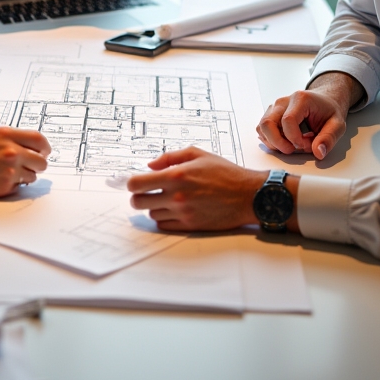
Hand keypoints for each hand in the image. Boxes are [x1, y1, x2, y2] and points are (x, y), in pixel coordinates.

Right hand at [0, 127, 51, 196]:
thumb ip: (13, 138)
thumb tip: (34, 146)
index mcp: (7, 135)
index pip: (39, 140)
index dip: (45, 147)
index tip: (44, 151)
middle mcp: (11, 151)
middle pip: (41, 161)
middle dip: (38, 164)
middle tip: (30, 165)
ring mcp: (9, 170)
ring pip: (33, 176)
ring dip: (26, 175)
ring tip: (9, 172)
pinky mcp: (5, 186)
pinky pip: (20, 186)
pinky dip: (14, 184)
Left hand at [127, 147, 262, 231]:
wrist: (247, 195)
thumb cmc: (224, 172)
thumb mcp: (197, 154)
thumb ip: (169, 157)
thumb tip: (149, 165)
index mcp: (176, 175)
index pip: (136, 184)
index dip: (132, 182)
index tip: (137, 181)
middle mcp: (176, 196)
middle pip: (138, 202)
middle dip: (138, 196)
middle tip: (147, 191)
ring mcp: (182, 213)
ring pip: (151, 213)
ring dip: (154, 206)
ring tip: (167, 198)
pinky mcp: (190, 225)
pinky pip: (164, 225)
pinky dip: (164, 217)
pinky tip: (173, 209)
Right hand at [257, 72, 363, 159]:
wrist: (324, 101)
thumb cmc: (328, 111)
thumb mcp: (337, 124)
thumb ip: (329, 138)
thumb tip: (318, 152)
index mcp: (300, 99)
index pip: (288, 120)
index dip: (295, 138)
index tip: (307, 145)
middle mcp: (283, 101)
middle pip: (267, 123)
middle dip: (278, 143)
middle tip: (292, 150)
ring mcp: (274, 107)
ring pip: (262, 127)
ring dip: (274, 142)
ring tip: (291, 144)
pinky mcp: (271, 114)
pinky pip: (262, 129)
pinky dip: (271, 140)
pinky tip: (286, 141)